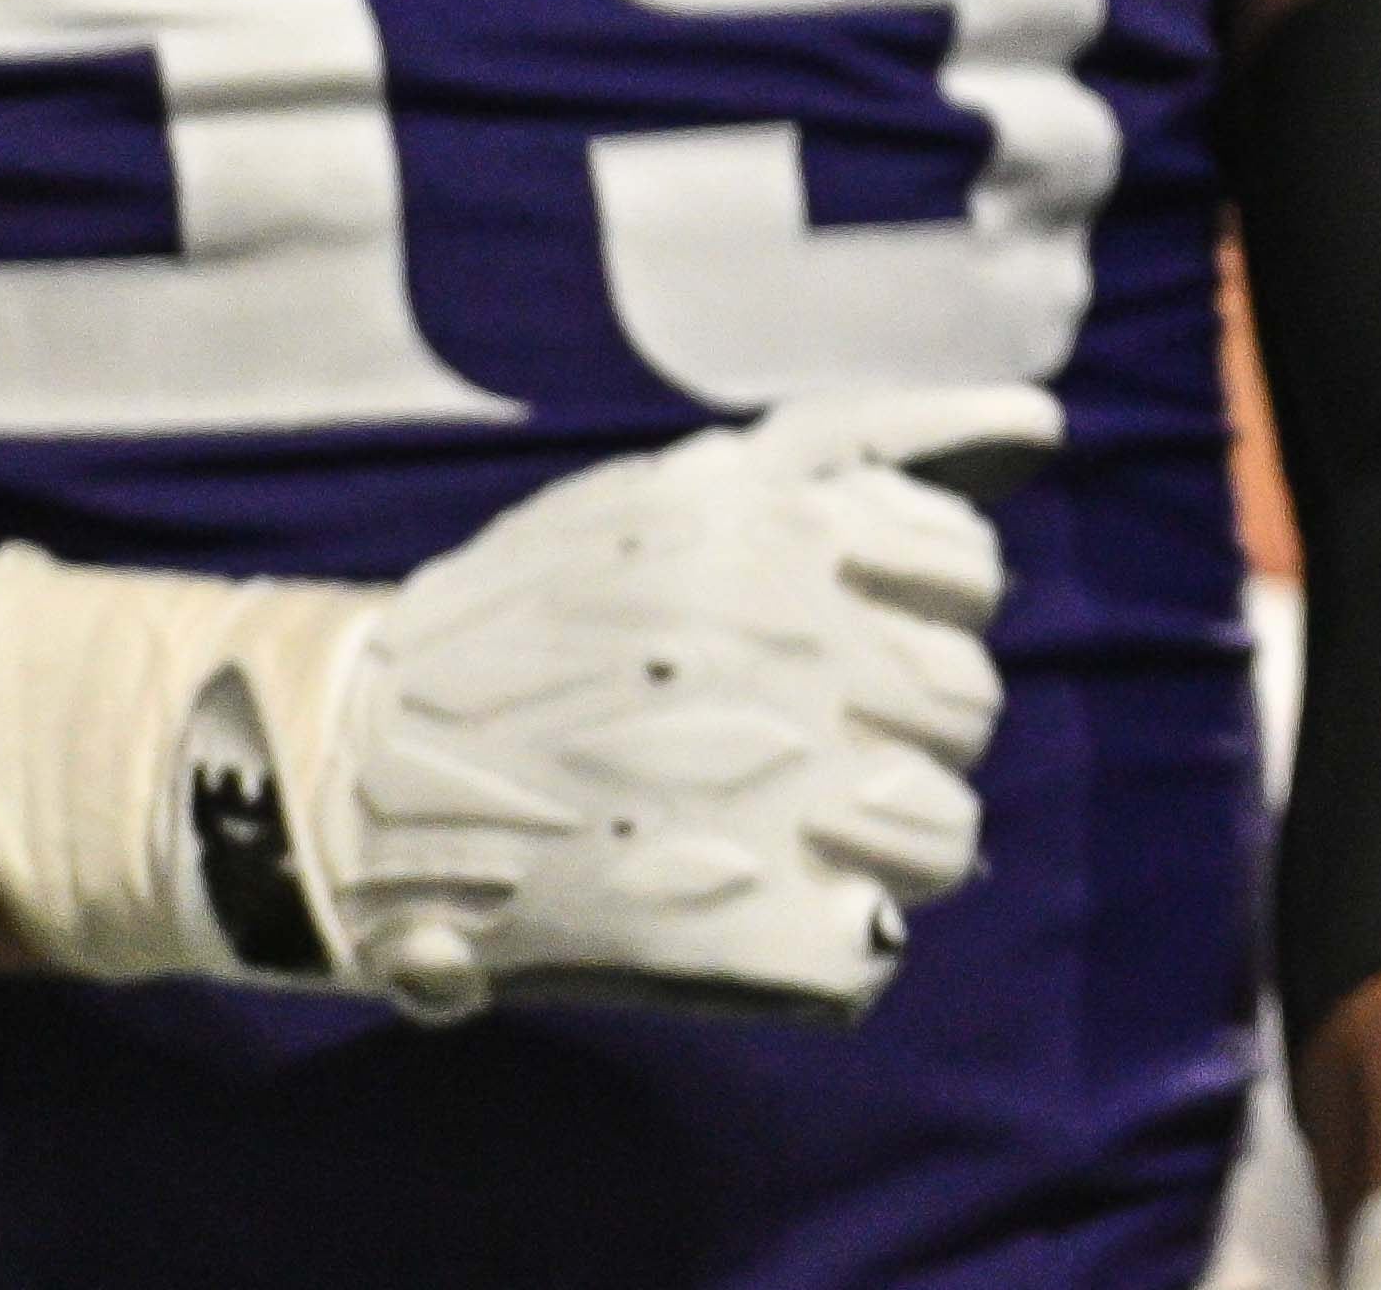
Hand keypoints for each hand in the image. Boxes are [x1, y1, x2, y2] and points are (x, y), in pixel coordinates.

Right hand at [315, 383, 1046, 1013]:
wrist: (335, 771)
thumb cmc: (525, 626)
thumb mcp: (681, 490)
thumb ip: (860, 449)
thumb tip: (1045, 426)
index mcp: (778, 530)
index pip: (963, 570)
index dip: (904, 612)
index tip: (819, 636)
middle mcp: (798, 649)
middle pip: (962, 703)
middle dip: (890, 725)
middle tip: (760, 744)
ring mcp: (782, 794)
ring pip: (942, 832)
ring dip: (871, 842)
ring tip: (750, 831)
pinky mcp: (746, 932)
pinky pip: (871, 953)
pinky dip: (824, 949)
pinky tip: (743, 919)